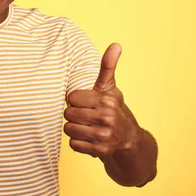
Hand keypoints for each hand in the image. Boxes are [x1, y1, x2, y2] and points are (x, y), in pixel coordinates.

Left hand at [64, 43, 139, 157]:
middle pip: (68, 113)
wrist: (128, 138)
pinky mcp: (99, 151)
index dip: (75, 100)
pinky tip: (88, 138)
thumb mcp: (110, 87)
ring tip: (86, 126)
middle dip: (73, 114)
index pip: (71, 97)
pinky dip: (78, 142)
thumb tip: (116, 44)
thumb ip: (107, 66)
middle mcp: (107, 118)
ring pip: (68, 129)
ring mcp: (104, 135)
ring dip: (74, 128)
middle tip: (85, 115)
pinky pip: (73, 144)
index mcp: (107, 100)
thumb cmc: (113, 108)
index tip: (86, 103)